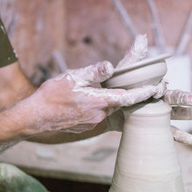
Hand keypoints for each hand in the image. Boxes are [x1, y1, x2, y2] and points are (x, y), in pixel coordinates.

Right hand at [24, 60, 162, 134]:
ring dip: (116, 99)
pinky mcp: (87, 126)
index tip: (156, 89)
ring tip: (113, 88)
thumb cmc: (51, 95)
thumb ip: (93, 73)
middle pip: (121, 102)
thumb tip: (110, 66)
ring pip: (110, 108)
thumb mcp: (72, 77)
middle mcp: (99, 115)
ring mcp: (93, 122)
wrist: (34, 117)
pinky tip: (95, 99)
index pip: (127, 97)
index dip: (143, 93)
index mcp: (98, 101)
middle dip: (132, 93)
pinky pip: (100, 114)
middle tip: (141, 83)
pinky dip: (103, 105)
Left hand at [105, 34, 191, 143]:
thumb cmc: (118, 88)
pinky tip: (191, 142)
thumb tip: (142, 36)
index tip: (160, 90)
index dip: (163, 89)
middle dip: (186, 100)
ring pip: (176, 115)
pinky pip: (169, 133)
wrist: (109, 108)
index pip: (162, 87)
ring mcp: (158, 114)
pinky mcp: (154, 127)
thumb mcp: (124, 73)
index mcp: (153, 86)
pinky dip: (180, 137)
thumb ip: (134, 57)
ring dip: (190, 115)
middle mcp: (158, 100)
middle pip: (175, 99)